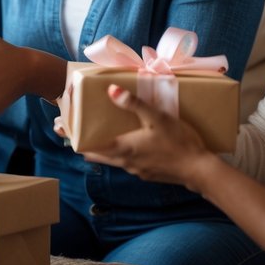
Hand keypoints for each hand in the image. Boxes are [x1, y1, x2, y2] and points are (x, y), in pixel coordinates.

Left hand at [87, 84, 215, 189]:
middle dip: (86, 146)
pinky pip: (129, 164)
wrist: (199, 170)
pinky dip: (123, 155)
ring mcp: (137, 171)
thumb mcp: (157, 117)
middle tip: (78, 134)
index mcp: (124, 149)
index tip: (64, 132)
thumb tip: (111, 90)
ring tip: (102, 138)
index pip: (90, 148)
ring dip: (105, 151)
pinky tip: (131, 148)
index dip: (76, 140)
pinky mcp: (149, 175)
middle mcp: (126, 163)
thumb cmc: (178, 142)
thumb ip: (134, 104)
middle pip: (98, 156)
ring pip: (114, 161)